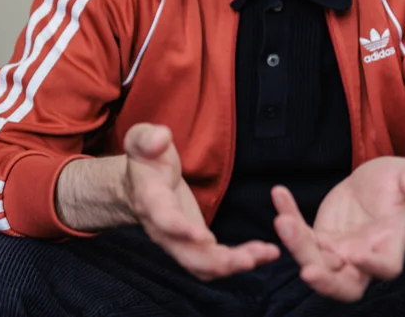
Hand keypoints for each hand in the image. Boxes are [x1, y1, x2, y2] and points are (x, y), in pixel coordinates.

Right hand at [124, 123, 279, 279]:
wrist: (139, 186)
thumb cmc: (146, 161)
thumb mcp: (140, 141)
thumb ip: (148, 139)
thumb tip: (160, 139)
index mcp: (151, 201)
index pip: (164, 219)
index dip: (181, 229)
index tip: (204, 237)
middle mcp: (163, 230)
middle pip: (188, 255)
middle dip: (218, 261)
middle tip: (249, 259)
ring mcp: (178, 242)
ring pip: (203, 265)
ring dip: (234, 265)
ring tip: (265, 255)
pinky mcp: (193, 245)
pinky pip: (214, 263)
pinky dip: (237, 262)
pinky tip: (263, 254)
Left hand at [272, 156, 404, 301]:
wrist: (382, 185)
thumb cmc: (403, 184)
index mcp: (392, 244)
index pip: (387, 268)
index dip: (373, 266)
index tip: (356, 254)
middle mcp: (364, 257)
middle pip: (344, 284)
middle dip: (326, 282)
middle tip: (306, 271)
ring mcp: (339, 252)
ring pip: (315, 262)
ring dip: (297, 246)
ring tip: (283, 220)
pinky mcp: (320, 239)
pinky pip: (299, 236)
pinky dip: (288, 216)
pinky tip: (279, 194)